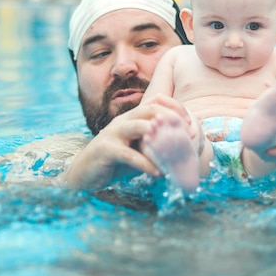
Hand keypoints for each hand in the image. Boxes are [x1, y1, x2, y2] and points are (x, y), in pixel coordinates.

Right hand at [58, 94, 190, 189]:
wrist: (85, 172)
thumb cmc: (116, 161)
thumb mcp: (139, 151)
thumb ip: (156, 147)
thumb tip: (183, 152)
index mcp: (132, 117)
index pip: (155, 101)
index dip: (175, 108)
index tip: (190, 124)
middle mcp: (123, 121)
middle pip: (149, 109)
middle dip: (171, 119)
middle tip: (187, 136)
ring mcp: (113, 133)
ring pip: (138, 126)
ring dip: (158, 136)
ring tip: (173, 148)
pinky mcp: (105, 149)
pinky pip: (128, 155)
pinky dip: (145, 164)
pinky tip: (158, 173)